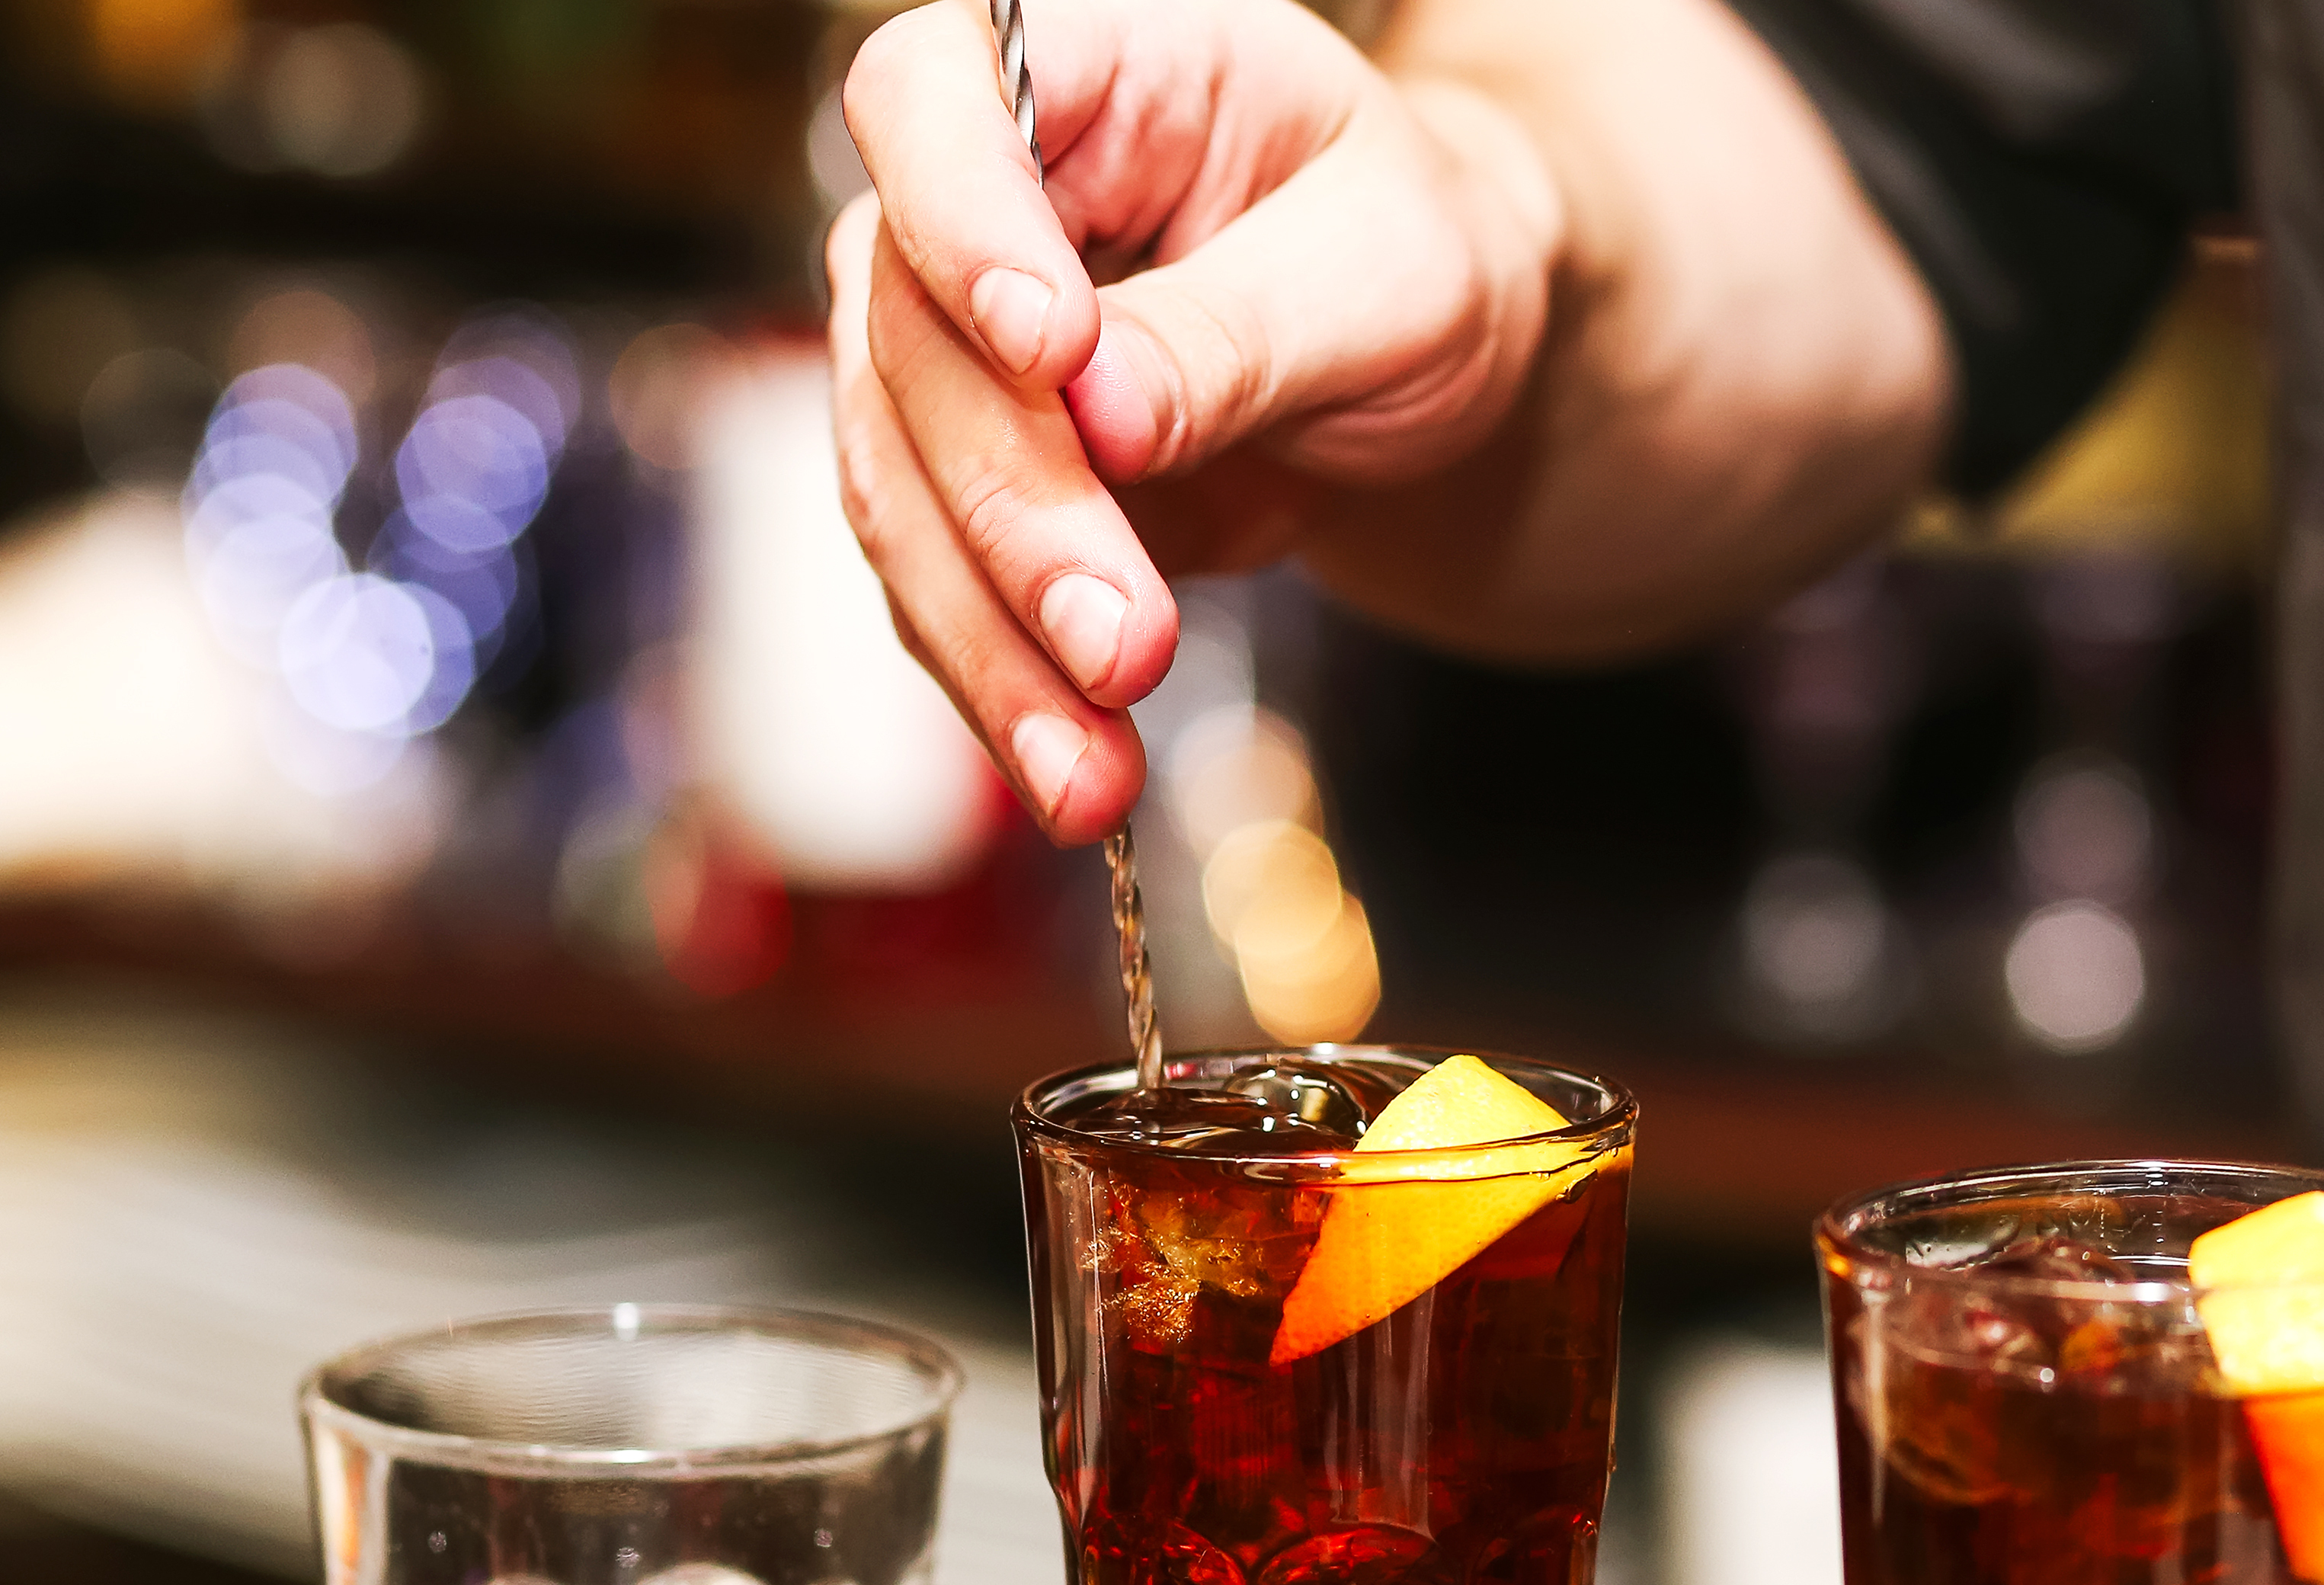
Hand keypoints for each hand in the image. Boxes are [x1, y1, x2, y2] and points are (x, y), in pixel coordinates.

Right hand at [830, 0, 1562, 842]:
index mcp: (1087, 71)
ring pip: (900, 494)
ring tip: (1093, 768)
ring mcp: (946, 351)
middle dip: (1017, 513)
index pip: (933, 99)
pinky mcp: (964, 488)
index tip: (1049, 347)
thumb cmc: (1417, 258)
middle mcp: (975, 203)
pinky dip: (1004, 694)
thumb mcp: (1396, 271)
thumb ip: (1247, 328)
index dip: (961, 219)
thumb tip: (1101, 409)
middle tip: (1120, 640)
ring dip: (992, 643)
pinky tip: (1076, 773)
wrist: (1423, 355)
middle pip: (911, 341)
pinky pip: (942, 593)